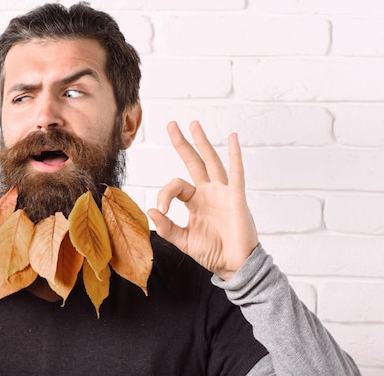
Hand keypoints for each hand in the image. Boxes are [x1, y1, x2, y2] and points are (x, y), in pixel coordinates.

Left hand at [147, 121, 257, 280]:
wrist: (235, 266)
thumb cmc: (212, 253)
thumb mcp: (184, 241)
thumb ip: (167, 228)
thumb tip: (152, 211)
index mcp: (195, 201)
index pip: (176, 186)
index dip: (165, 194)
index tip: (162, 210)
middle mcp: (208, 192)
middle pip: (194, 162)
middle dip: (182, 143)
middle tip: (171, 124)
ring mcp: (223, 193)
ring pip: (211, 162)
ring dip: (203, 142)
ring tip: (194, 124)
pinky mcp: (237, 198)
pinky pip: (236, 173)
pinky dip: (235, 155)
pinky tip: (233, 138)